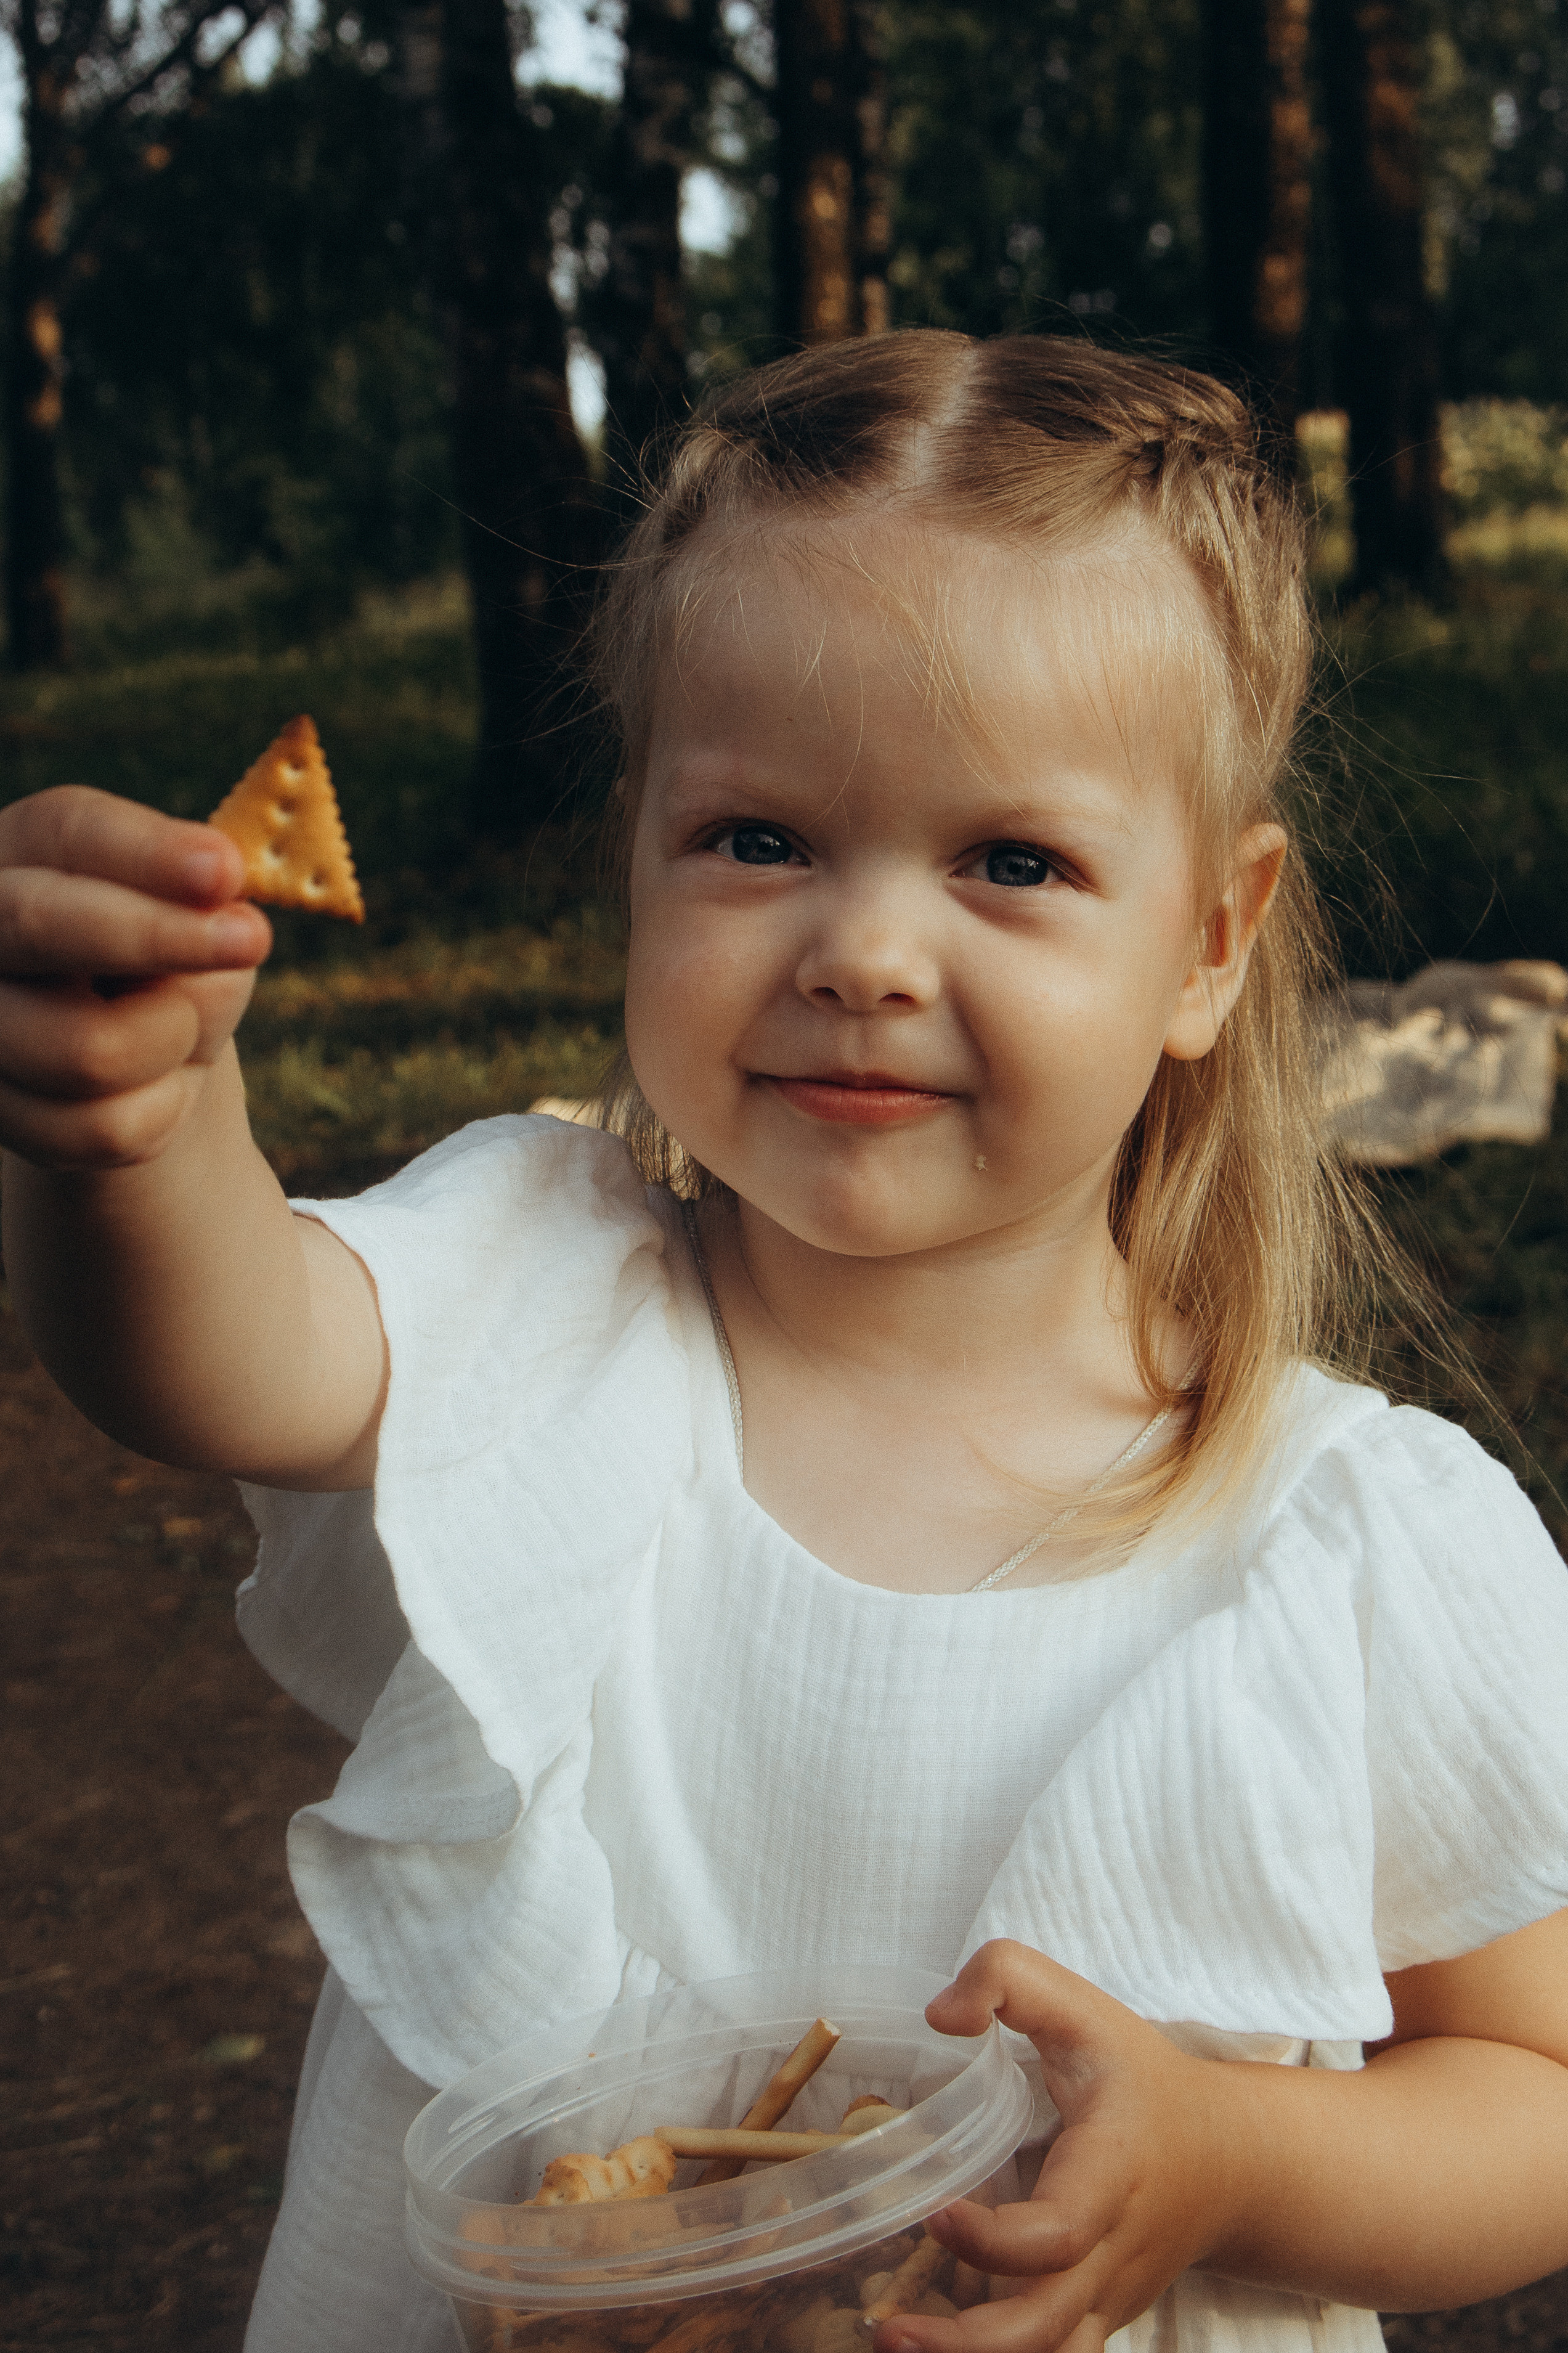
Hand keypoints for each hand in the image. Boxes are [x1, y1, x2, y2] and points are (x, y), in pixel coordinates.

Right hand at [0, 786, 271, 1170]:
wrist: (137, 1059)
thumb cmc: (172, 963)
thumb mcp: (201, 921)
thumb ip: (208, 910)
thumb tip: (235, 922)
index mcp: (18, 852)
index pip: (66, 831)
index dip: (146, 852)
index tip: (224, 870)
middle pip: (39, 923)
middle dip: (156, 935)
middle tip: (252, 940)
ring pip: (88, 1048)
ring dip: (173, 1041)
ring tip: (175, 1028)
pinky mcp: (1, 1116)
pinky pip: (105, 1128)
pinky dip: (162, 1112)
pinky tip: (151, 1086)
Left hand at [877, 1941, 1245, 2352]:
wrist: (1231, 2161)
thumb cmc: (1142, 2080)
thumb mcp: (1082, 2008)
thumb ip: (1007, 1979)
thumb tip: (942, 2017)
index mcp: (1110, 2175)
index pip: (1059, 2234)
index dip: (993, 2240)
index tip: (935, 2212)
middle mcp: (1113, 2251)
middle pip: (1045, 2326)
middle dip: (965, 2343)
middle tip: (886, 2327)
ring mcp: (1108, 2296)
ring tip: (894, 2342)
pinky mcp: (1098, 2317)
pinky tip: (935, 2345)